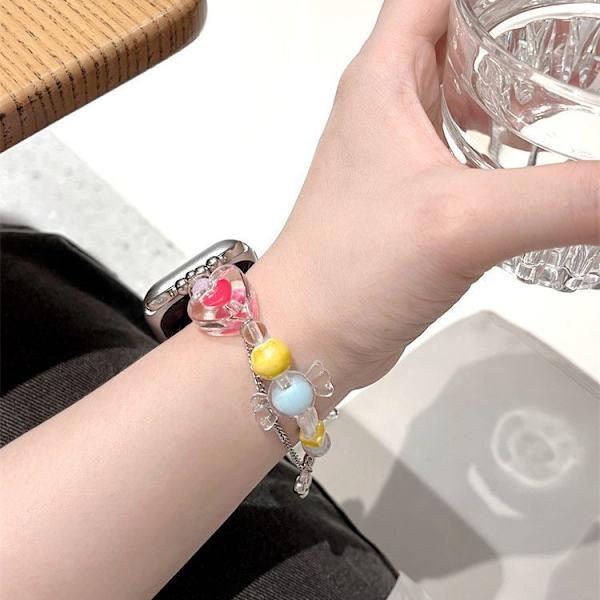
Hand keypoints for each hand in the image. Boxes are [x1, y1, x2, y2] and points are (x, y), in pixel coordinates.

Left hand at [251, 0, 598, 394]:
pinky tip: (541, 157)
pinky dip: (505, 141)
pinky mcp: (413, 195)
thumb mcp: (462, 223)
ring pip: (464, 92)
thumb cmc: (347, 272)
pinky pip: (465, 147)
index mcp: (385, 78)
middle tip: (576, 47)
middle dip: (523, 32)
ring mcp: (400, 152)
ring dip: (516, 87)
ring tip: (573, 91)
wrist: (309, 335)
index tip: (547, 12)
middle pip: (461, 32)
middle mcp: (389, 105)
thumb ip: (563, 199)